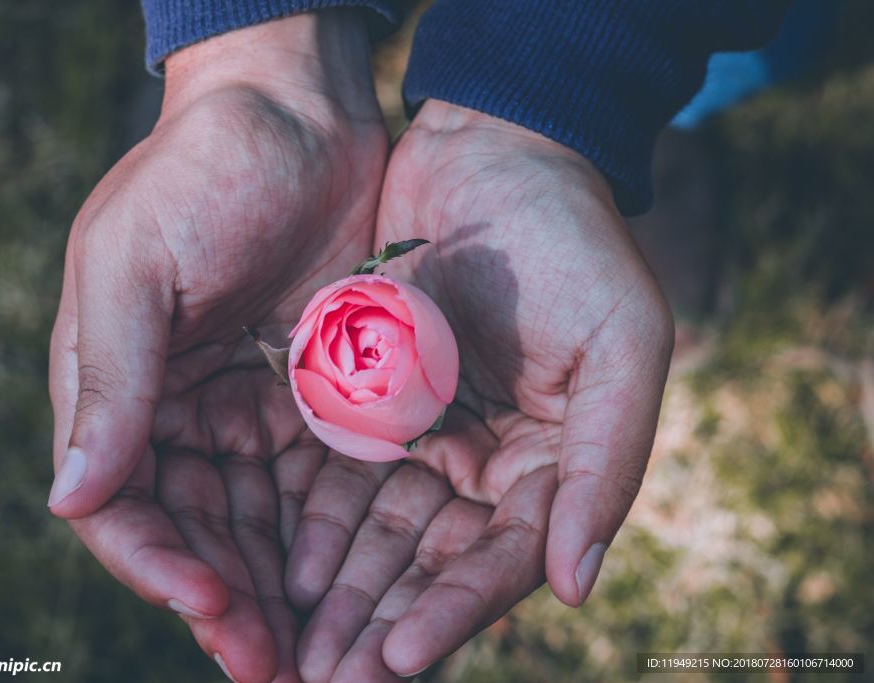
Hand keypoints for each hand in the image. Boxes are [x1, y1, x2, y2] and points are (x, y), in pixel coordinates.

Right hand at [47, 12, 385, 682]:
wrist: (296, 111)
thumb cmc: (202, 172)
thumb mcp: (138, 264)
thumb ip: (110, 380)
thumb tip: (70, 499)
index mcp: (118, 387)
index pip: (124, 504)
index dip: (161, 563)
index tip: (215, 603)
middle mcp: (178, 411)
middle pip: (196, 533)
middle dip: (230, 603)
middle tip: (279, 670)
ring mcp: (247, 408)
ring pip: (256, 524)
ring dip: (280, 592)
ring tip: (322, 656)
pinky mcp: (313, 396)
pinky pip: (312, 483)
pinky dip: (326, 538)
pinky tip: (354, 584)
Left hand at [288, 100, 674, 680]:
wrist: (493, 150)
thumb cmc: (574, 241)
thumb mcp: (621, 344)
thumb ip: (608, 465)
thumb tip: (577, 587)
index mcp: (555, 463)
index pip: (503, 560)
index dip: (453, 612)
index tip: (395, 659)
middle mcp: (487, 464)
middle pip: (429, 565)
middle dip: (379, 625)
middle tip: (322, 680)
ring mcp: (424, 436)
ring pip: (375, 537)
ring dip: (335, 594)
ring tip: (286, 648)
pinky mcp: (369, 402)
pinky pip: (334, 478)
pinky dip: (307, 527)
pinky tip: (272, 568)